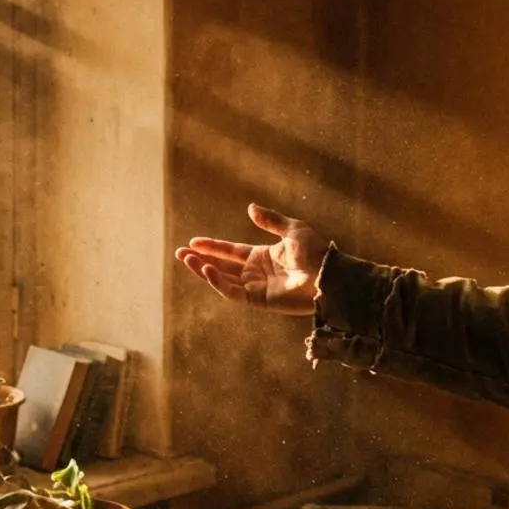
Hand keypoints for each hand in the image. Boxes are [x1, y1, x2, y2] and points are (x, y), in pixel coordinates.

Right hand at [174, 204, 329, 315]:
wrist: (328, 276)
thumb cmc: (316, 252)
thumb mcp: (293, 229)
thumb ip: (270, 220)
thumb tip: (250, 208)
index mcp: (262, 256)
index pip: (230, 252)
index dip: (212, 247)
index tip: (193, 242)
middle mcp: (256, 273)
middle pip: (221, 266)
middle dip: (200, 259)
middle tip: (179, 253)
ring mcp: (256, 287)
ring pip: (223, 280)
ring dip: (203, 269)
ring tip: (187, 259)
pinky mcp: (259, 300)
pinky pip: (233, 292)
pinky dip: (218, 282)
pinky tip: (206, 270)